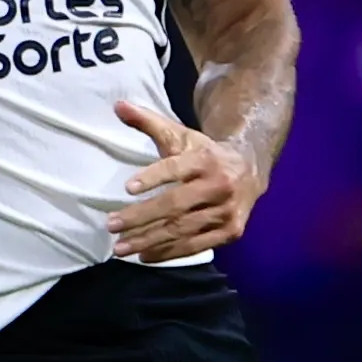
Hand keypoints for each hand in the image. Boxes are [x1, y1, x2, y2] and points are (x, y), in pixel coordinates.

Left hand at [109, 97, 261, 261]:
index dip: (153, 177)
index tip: (127, 188)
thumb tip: (118, 105)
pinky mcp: (231, 232)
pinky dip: (169, 252)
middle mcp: (220, 185)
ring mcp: (227, 211)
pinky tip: (145, 256)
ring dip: (148, 240)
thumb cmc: (205, 154)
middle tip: (111, 225)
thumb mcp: (180, 135)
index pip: (176, 168)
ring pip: (182, 229)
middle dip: (140, 217)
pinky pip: (195, 246)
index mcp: (206, 158)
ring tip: (120, 246)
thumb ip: (148, 122)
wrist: (250, 169)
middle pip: (175, 204)